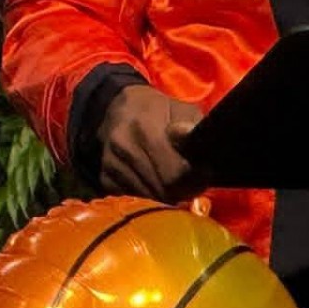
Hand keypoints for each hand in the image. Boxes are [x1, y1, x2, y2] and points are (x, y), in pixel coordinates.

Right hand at [95, 85, 207, 200]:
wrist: (122, 109)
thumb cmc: (160, 111)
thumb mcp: (181, 110)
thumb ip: (190, 126)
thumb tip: (190, 137)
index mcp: (145, 127)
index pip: (173, 173)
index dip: (194, 179)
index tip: (204, 176)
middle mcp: (123, 146)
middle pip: (161, 189)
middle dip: (182, 190)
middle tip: (192, 183)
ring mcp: (111, 163)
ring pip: (148, 197)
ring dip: (166, 195)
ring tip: (176, 181)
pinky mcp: (105, 177)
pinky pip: (132, 198)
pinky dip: (147, 196)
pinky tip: (155, 182)